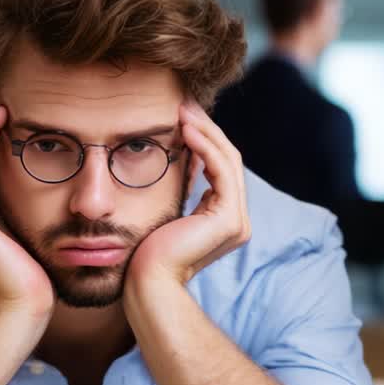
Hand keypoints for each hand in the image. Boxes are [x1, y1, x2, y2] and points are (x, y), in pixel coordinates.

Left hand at [127, 102, 250, 287]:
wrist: (147, 282)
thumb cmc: (146, 252)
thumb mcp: (165, 210)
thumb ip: (181, 187)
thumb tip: (179, 155)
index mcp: (224, 219)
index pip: (221, 167)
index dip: (204, 137)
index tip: (181, 114)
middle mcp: (237, 221)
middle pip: (229, 159)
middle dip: (207, 128)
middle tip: (184, 102)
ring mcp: (237, 221)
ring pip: (228, 160)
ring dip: (205, 131)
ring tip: (183, 109)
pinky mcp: (229, 220)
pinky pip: (222, 171)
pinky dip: (206, 146)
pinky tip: (186, 129)